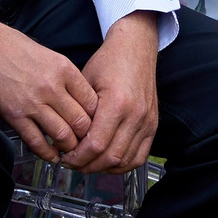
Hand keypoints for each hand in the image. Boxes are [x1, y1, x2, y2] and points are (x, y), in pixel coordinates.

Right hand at [0, 6, 96, 161]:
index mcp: (64, 69)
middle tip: (87, 143)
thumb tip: (83, 103)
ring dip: (69, 148)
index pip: (93, 103)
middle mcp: (51, 87)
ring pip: (62, 135)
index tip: (97, 126)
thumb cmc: (15, 48)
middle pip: (81, 122)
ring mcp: (32, 102)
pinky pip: (36, 142)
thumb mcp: (51, 56)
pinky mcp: (14, 115)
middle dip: (87, 137)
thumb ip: (68, 79)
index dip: (98, 119)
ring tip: (71, 151)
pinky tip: (52, 155)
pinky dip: (47, 153)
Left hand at [65, 13, 159, 173]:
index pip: (95, 145)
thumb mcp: (85, 82)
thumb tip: (64, 139)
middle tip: (72, 163)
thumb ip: (77, 112)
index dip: (78, 157)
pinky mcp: (153, 125)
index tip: (65, 157)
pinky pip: (139, 157)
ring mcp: (147, 122)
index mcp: (117, 103)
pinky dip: (122, 165)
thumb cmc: (108, 62)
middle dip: (87, 165)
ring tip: (87, 163)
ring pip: (125, 161)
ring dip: (103, 168)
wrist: (135, 49)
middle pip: (110, 157)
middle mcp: (136, 115)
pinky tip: (107, 162)